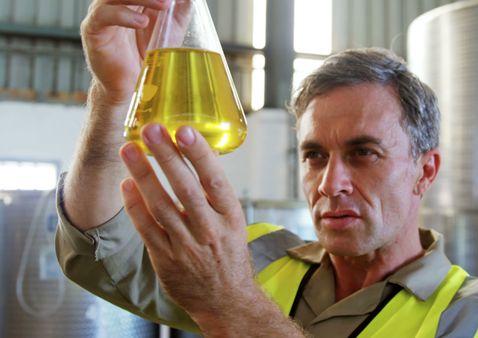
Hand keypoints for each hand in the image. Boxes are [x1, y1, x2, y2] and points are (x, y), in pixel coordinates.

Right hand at [81, 0, 168, 102]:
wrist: (132, 85)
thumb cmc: (149, 57)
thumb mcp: (170, 30)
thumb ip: (178, 11)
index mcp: (132, 0)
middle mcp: (115, 2)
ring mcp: (101, 13)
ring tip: (165, 5)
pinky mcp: (93, 30)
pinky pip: (104, 15)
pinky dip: (123, 16)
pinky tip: (142, 23)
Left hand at [118, 123, 254, 324]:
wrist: (227, 301)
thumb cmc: (229, 256)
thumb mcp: (234, 224)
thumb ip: (215, 196)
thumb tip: (200, 156)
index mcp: (231, 218)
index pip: (215, 181)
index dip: (200, 155)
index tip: (185, 130)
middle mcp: (210, 231)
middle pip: (185, 189)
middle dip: (167, 157)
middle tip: (151, 130)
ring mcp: (186, 246)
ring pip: (161, 206)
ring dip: (143, 175)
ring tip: (129, 150)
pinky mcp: (166, 259)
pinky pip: (146, 229)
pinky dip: (135, 205)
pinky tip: (126, 184)